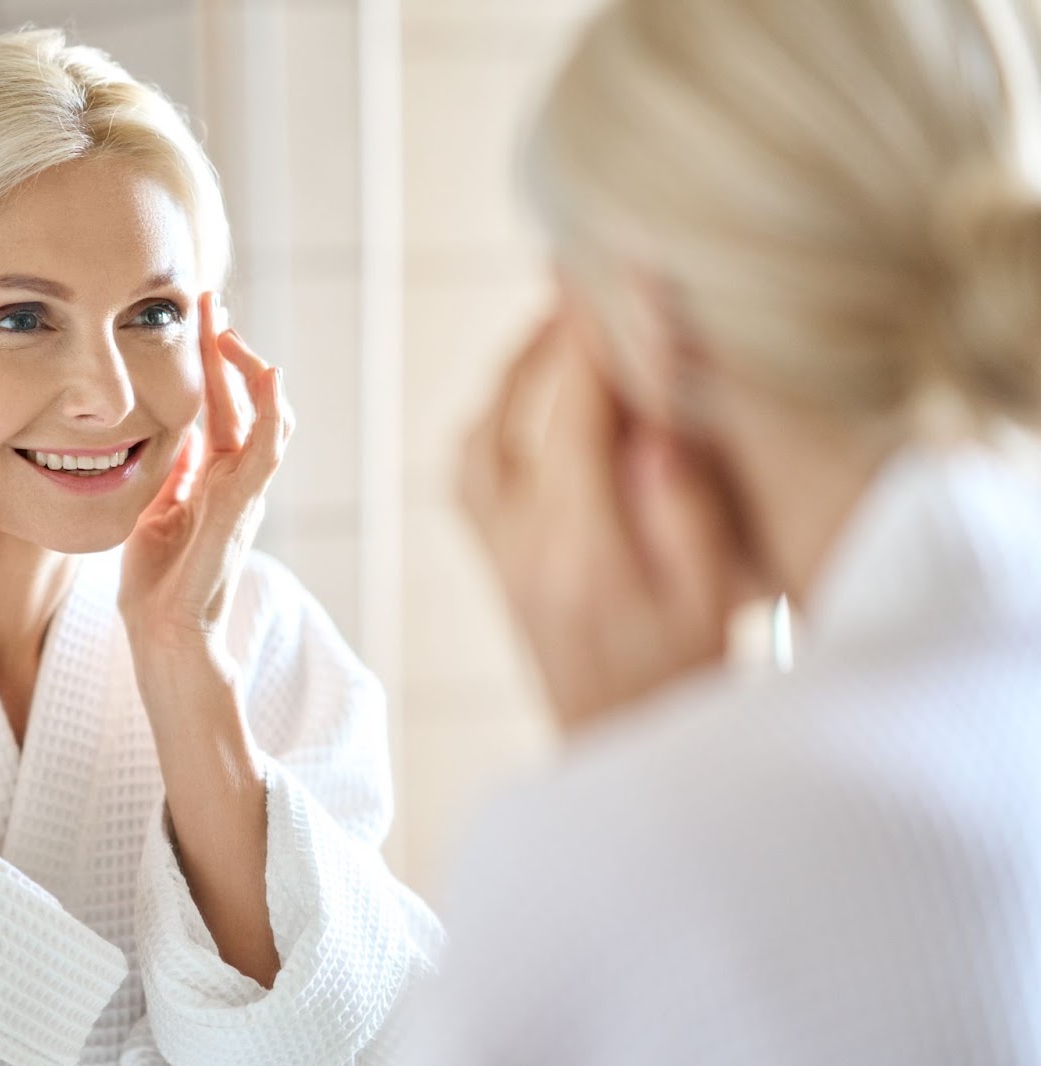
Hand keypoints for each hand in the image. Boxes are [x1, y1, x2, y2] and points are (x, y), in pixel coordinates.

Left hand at [118, 292, 294, 658]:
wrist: (164, 635)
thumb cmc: (158, 585)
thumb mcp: (156, 511)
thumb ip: (173, 474)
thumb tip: (178, 436)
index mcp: (213, 478)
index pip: (220, 405)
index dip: (211, 361)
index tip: (195, 317)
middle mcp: (236, 479)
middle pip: (244, 399)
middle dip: (227, 348)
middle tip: (207, 301)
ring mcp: (244, 493)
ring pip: (266, 416)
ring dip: (249, 368)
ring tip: (227, 328)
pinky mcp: (242, 508)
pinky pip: (267, 450)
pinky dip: (271, 411)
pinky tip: (268, 375)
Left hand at [457, 295, 748, 733]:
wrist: (628, 761)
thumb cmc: (687, 685)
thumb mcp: (713, 602)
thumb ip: (684, 506)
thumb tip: (648, 419)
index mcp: (580, 551)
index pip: (576, 415)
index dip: (596, 334)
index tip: (614, 267)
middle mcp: (521, 549)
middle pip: (511, 416)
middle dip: (546, 340)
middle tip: (584, 283)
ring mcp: (499, 561)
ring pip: (474, 444)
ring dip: (510, 380)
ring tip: (558, 335)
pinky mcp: (497, 571)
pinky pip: (468, 479)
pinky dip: (493, 425)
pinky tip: (530, 407)